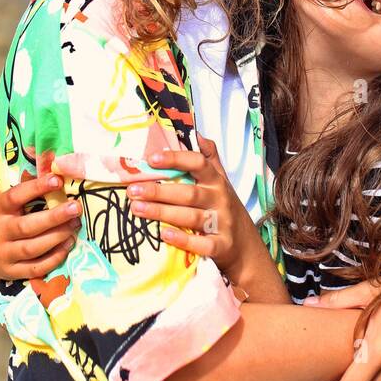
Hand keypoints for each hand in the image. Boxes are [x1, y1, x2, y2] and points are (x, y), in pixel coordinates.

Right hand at [0, 128, 82, 283]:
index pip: (16, 197)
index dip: (35, 188)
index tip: (55, 178)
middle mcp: (1, 231)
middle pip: (28, 226)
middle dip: (54, 217)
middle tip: (76, 207)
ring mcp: (6, 253)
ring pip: (34, 248)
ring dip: (57, 238)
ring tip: (76, 225)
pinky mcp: (12, 271)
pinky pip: (35, 268)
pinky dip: (53, 258)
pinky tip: (68, 245)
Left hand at [129, 134, 255, 275]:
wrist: (247, 247)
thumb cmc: (225, 209)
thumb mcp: (222, 181)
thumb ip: (209, 158)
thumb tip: (196, 133)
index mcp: (217, 181)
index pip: (198, 163)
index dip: (176, 159)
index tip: (151, 159)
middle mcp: (220, 199)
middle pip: (188, 193)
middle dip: (159, 191)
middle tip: (133, 190)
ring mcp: (222, 223)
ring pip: (191, 217)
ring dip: (162, 213)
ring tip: (136, 209)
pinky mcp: (221, 246)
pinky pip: (202, 244)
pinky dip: (183, 239)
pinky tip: (163, 234)